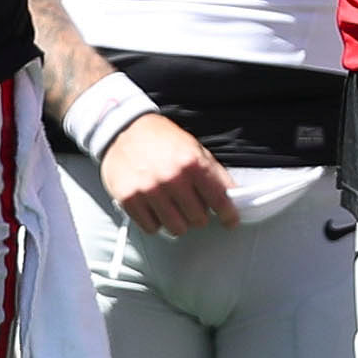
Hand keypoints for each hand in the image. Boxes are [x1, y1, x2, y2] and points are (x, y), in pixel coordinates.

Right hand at [101, 111, 236, 235]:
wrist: (124, 129)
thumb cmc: (161, 139)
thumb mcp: (194, 148)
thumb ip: (214, 173)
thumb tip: (232, 197)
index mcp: (192, 162)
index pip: (220, 200)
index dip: (229, 215)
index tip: (230, 221)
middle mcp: (172, 178)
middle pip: (198, 219)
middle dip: (199, 215)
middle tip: (191, 205)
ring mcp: (149, 190)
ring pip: (176, 228)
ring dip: (178, 221)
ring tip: (172, 206)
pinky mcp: (130, 200)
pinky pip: (152, 228)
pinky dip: (156, 222)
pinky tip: (154, 207)